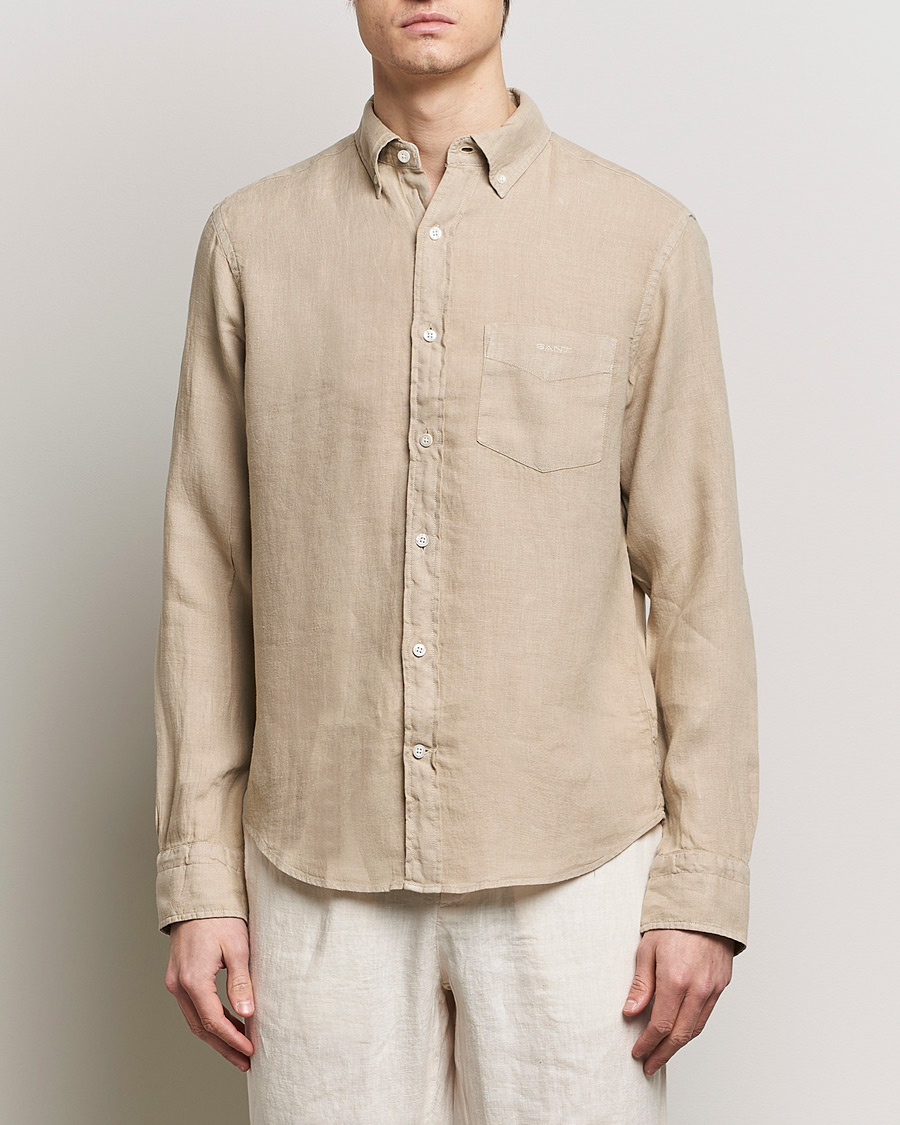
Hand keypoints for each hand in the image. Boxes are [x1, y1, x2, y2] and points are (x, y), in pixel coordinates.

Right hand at [164, 917, 255, 1071]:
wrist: (198, 897)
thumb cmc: (220, 918)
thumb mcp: (237, 948)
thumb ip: (240, 982)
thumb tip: (246, 1013)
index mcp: (192, 979)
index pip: (213, 1021)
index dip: (232, 1039)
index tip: (250, 1051)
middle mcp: (178, 985)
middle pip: (201, 1027)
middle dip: (224, 1047)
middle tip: (245, 1061)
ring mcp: (175, 982)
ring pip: (195, 1020)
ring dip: (216, 1037)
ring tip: (239, 1049)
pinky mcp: (178, 977)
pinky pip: (192, 1007)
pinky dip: (209, 1020)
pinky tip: (226, 1025)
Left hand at [622, 929, 734, 1076]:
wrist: (704, 906)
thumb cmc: (672, 923)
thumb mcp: (647, 949)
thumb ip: (641, 984)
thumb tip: (630, 1013)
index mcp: (676, 979)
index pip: (661, 1025)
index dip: (648, 1043)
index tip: (637, 1053)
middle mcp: (698, 988)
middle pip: (681, 1035)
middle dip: (663, 1054)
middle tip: (648, 1065)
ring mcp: (713, 988)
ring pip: (696, 1028)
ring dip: (678, 1046)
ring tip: (662, 1054)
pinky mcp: (721, 985)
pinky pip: (706, 1015)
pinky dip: (692, 1028)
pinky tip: (680, 1033)